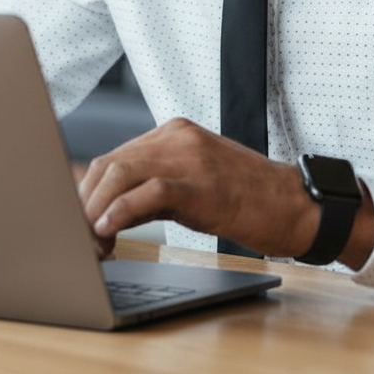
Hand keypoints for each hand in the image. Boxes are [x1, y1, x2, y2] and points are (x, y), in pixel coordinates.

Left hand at [78, 118, 373, 267]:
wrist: (299, 205)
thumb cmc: (248, 199)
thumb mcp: (195, 183)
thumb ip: (153, 186)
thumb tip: (104, 211)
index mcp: (174, 133)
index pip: (113, 156)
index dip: (86, 190)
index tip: (74, 220)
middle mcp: (176, 136)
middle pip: (109, 163)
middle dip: (84, 202)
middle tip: (76, 237)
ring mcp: (189, 156)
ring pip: (121, 172)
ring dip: (95, 210)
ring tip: (89, 241)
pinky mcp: (202, 184)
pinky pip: (149, 191)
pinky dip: (121, 210)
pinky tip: (107, 230)